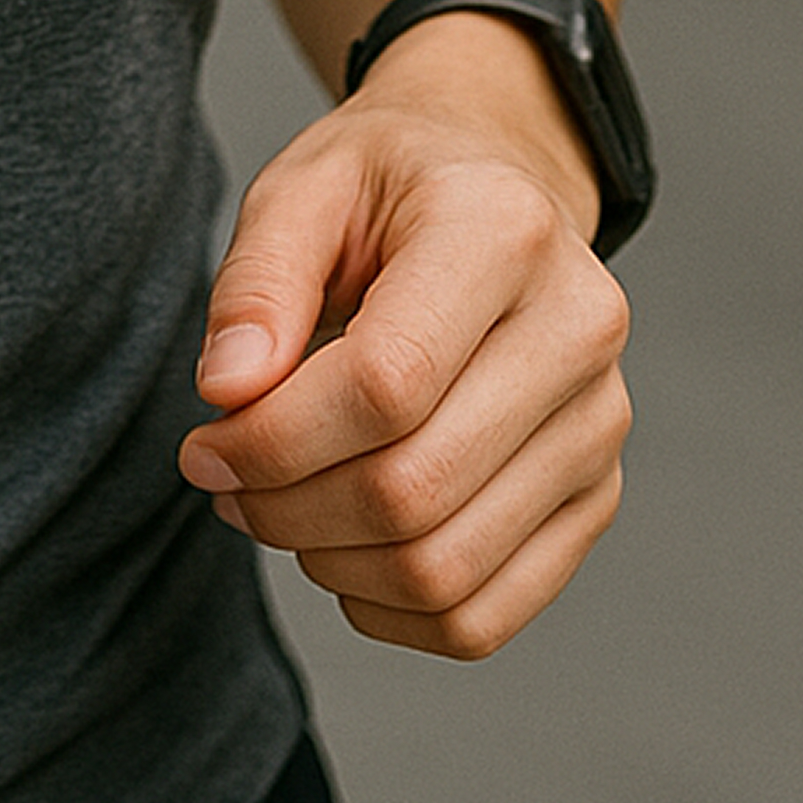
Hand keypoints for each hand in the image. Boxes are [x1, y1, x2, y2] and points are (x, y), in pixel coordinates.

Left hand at [177, 12, 632, 658]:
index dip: (274, 437)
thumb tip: (227, 393)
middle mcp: (577, 330)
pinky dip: (391, 612)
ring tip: (276, 506)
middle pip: (414, 488)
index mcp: (504, 230)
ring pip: (446, 569)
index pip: (386, 383)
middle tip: (223, 479)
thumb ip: (257, 284)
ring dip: (330, 562)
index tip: (204, 441)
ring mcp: (598, 424)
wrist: (493, 188)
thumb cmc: (389, 188)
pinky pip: (485, 614)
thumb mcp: (304, 187)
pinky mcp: (593, 496)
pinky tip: (340, 553)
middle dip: (287, 506)